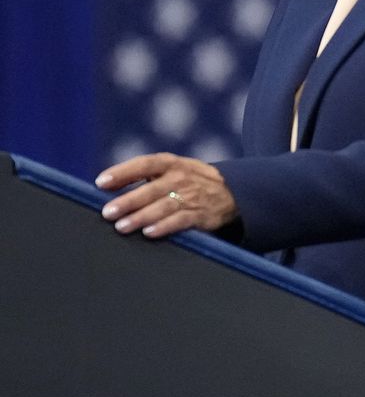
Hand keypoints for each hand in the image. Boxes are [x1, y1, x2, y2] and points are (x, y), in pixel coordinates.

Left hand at [95, 153, 238, 238]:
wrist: (231, 192)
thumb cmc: (189, 181)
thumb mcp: (172, 170)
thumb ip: (144, 175)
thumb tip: (107, 187)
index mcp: (170, 163)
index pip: (144, 164)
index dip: (122, 173)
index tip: (101, 183)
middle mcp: (181, 178)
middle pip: (150, 190)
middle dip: (128, 201)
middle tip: (108, 213)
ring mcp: (192, 196)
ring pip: (163, 207)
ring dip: (141, 217)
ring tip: (122, 226)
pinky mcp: (201, 214)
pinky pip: (180, 221)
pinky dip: (164, 227)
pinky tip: (149, 233)